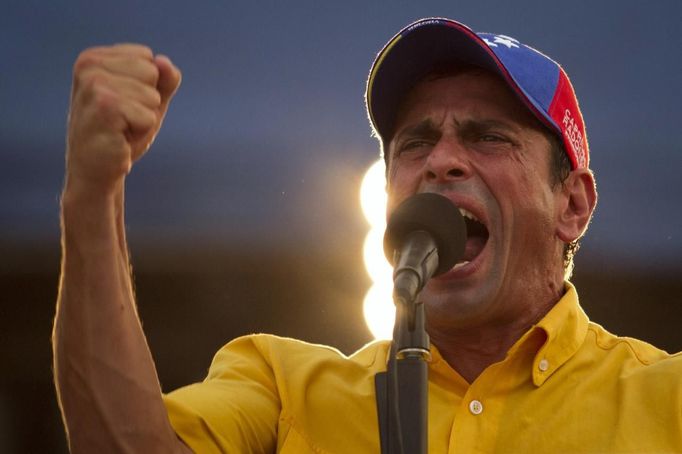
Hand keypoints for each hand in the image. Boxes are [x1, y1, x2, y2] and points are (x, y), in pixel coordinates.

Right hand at [65, 44, 180, 193]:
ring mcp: (94, 85)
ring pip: (152, 95)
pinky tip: (120, 138)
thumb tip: (165, 62)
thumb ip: (164, 79)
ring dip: (143, 118)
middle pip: (152, 72)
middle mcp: (89, 65)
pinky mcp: (104, 108)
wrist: (96, 169)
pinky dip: (141, 131)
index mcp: (94, 58)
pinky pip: (148, 116)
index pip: (147, 57)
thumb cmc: (121, 133)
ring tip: (121, 128)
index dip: (146, 86)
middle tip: (123, 119)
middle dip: (147, 101)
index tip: (124, 105)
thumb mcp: (148, 100)